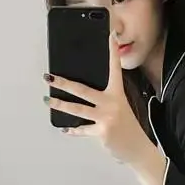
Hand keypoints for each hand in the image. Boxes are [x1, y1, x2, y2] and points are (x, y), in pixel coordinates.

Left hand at [44, 32, 154, 164]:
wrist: (137, 148)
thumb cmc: (126, 127)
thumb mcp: (119, 107)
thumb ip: (105, 98)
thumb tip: (81, 92)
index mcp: (118, 94)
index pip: (115, 69)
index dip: (113, 52)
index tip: (110, 36)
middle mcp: (112, 103)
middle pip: (82, 90)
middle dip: (63, 83)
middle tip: (49, 77)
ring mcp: (106, 118)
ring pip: (77, 109)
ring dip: (60, 105)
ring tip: (48, 100)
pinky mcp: (102, 132)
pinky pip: (82, 129)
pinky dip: (73, 130)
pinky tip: (65, 128)